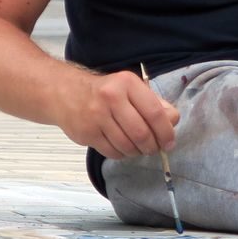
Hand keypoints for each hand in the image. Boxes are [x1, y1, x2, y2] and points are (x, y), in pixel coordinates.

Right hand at [60, 70, 179, 160]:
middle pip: (142, 133)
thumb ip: (154, 103)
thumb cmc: (104, 91)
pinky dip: (122, 154)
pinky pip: (112, 152)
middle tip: (154, 149)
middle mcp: (111, 97)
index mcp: (127, 83)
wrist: (64, 92)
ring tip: (138, 148)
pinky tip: (122, 147)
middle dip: (152, 146)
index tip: (169, 142)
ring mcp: (96, 116)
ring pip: (127, 146)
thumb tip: (173, 121)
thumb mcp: (130, 88)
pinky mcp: (86, 133)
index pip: (155, 113)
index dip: (166, 132)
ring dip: (137, 152)